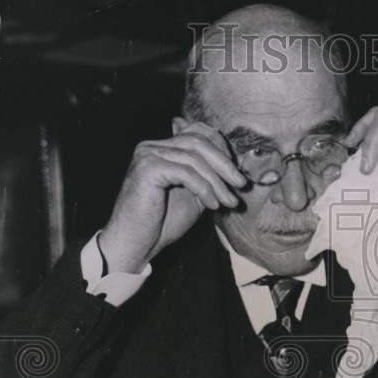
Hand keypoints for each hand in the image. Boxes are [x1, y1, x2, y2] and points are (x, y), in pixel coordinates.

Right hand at [98, 122, 245, 272]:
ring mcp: (148, 155)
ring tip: (228, 202)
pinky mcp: (148, 169)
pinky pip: (186, 172)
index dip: (222, 149)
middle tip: (242, 185)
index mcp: (162, 148)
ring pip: (194, 158)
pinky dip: (204, 189)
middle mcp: (152, 146)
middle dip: (225, 164)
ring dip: (217, 182)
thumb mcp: (193, 195)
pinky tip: (212, 206)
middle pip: (198, 142)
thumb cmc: (162, 223)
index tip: (238, 175)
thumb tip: (232, 163)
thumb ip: (207, 176)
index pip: (197, 133)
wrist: (136, 243)